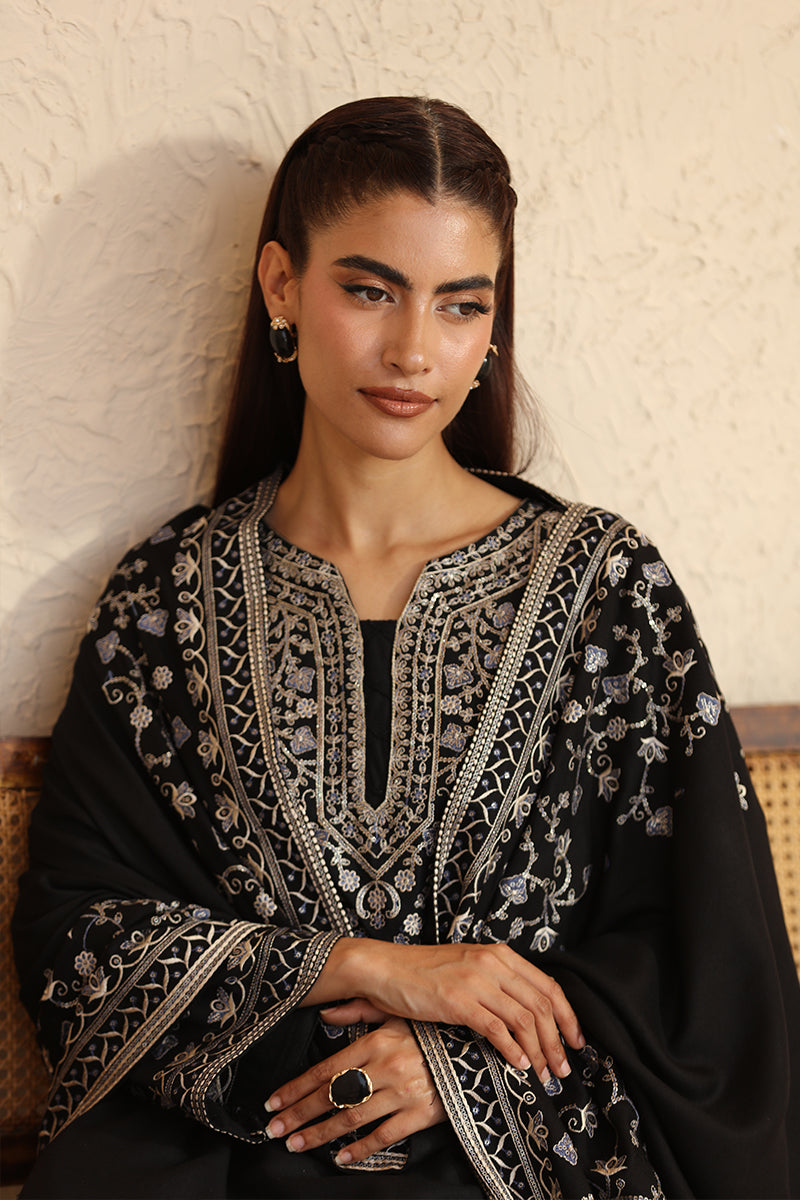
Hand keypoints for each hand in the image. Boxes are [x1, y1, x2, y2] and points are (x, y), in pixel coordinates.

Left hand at [265, 1017, 445, 1165]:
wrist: (479, 1048)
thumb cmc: (433, 1031)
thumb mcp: (397, 1014)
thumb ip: (359, 1012)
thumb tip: (325, 1013)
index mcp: (375, 1041)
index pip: (325, 1069)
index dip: (296, 1088)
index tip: (274, 1102)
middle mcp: (385, 1067)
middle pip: (332, 1095)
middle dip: (299, 1114)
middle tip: (274, 1130)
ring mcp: (403, 1092)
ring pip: (352, 1118)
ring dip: (320, 1134)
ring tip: (297, 1144)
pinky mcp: (421, 1114)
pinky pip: (384, 1136)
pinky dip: (360, 1149)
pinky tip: (341, 1157)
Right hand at [306, 939, 583, 1080]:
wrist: (384, 968)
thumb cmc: (423, 972)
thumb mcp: (468, 966)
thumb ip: (496, 981)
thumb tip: (525, 1014)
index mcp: (499, 954)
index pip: (548, 986)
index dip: (567, 1017)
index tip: (575, 1042)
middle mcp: (492, 963)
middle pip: (542, 1005)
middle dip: (557, 1041)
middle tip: (561, 1069)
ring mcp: (476, 981)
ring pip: (524, 1019)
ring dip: (539, 1052)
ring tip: (544, 1074)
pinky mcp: (458, 1001)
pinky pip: (497, 1028)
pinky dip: (512, 1050)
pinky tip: (517, 1065)